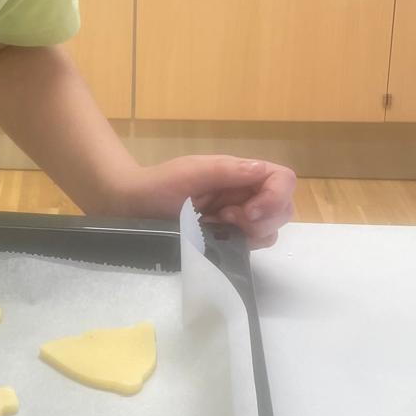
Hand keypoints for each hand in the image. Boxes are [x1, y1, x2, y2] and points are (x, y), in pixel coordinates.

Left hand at [125, 154, 295, 249]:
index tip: (248, 212)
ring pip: (270, 230)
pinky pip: (251, 244)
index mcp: (239, 172)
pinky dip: (241, 244)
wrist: (132, 206)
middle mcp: (244, 193)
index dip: (275, 197)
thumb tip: (262, 171)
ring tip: (217, 227)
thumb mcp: (192, 172)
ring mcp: (237, 216)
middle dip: (264, 219)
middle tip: (226, 220)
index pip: (282, 179)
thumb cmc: (159, 184)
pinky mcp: (227, 237)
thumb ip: (228, 171)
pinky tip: (215, 239)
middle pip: (283, 208)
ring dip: (251, 233)